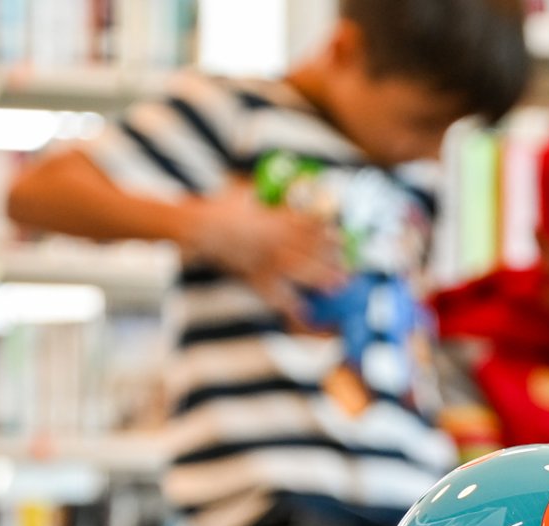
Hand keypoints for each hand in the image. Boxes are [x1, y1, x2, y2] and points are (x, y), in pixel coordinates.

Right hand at [178, 184, 347, 321]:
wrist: (197, 227)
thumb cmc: (221, 206)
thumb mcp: (246, 192)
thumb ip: (267, 194)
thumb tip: (286, 189)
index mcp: (274, 219)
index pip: (308, 226)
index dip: (328, 233)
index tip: (344, 238)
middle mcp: (273, 240)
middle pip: (310, 251)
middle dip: (332, 260)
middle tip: (351, 269)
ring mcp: (263, 259)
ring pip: (299, 271)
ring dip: (320, 279)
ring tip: (339, 286)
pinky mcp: (252, 275)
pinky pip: (274, 293)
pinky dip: (289, 305)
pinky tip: (305, 312)